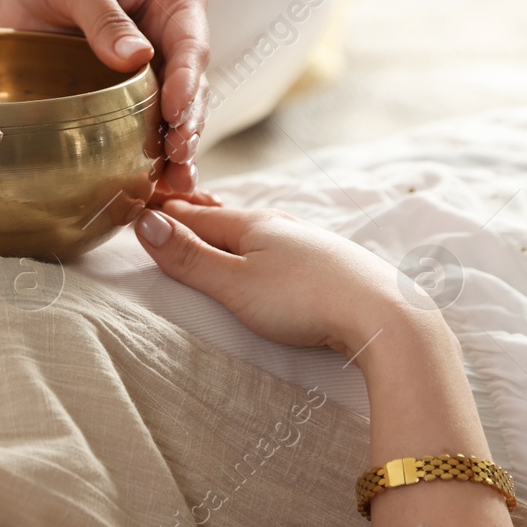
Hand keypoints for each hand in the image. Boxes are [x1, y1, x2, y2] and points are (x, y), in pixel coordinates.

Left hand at [0, 0, 208, 192]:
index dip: (186, 83)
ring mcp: (151, 66)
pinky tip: (148, 186)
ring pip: (170, 114)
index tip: (174, 114)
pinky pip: (140, 123)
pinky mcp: (124, 90)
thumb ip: (103, 16)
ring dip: (173, 150)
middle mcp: (172, 35)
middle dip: (186, 126)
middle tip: (178, 160)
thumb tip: (136, 59)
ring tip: (172, 185)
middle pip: (189, 87)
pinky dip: (145, 153)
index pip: (190, 45)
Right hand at [133, 199, 433, 357]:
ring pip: (262, 233)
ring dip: (234, 235)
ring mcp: (313, 243)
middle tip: (173, 215)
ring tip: (217, 236)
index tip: (141, 210)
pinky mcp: (336, 265)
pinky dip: (265, 251)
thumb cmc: (304, 301)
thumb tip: (144, 222)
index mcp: (253, 223)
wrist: (385, 317)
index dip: (166, 216)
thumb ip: (189, 257)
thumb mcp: (233, 283)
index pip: (196, 216)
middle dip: (200, 219)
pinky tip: (272, 260)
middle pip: (229, 220)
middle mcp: (284, 225)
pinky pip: (287, 250)